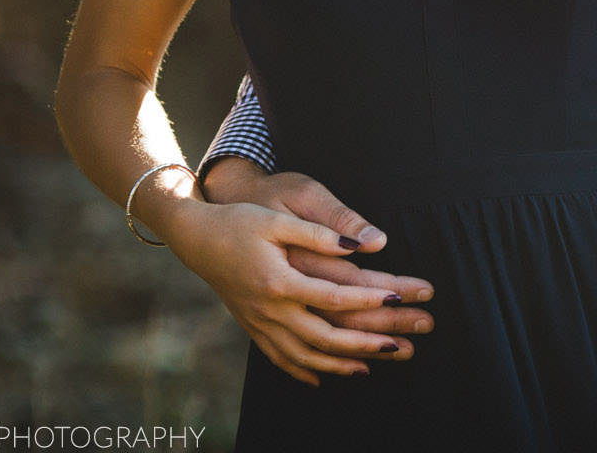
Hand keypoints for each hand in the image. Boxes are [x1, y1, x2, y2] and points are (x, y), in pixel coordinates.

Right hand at [161, 194, 416, 386]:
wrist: (197, 238)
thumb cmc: (240, 221)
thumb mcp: (278, 219)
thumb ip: (319, 232)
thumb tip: (359, 244)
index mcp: (279, 280)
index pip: (333, 297)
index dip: (368, 299)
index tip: (398, 298)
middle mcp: (269, 309)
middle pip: (324, 336)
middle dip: (365, 343)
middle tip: (399, 345)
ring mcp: (259, 322)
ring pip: (303, 355)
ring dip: (338, 365)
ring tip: (371, 368)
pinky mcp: (252, 327)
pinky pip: (279, 357)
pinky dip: (301, 370)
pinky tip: (321, 378)